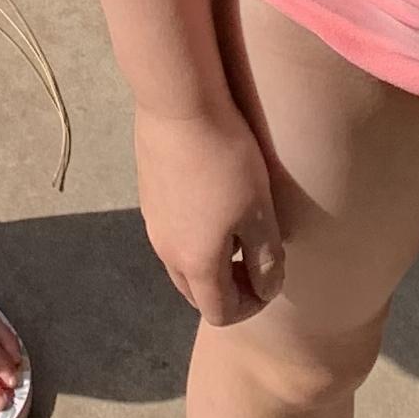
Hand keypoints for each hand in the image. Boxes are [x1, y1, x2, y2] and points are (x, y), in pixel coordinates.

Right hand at [133, 102, 284, 325]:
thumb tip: (268, 287)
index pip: (220, 312)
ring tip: (235, 226)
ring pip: (181, 262)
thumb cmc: (226, 160)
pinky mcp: (147, 194)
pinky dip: (193, 234)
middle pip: (196, 293)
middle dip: (229, 287)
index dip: (252, 305)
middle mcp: (166, 251)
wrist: (179, 105)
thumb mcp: (259, 210)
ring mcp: (152, 222)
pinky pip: (171, 232)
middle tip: (255, 258)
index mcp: (196, 263)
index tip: (271, 276)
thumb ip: (265, 256)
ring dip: (210, 260)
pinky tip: (212, 197)